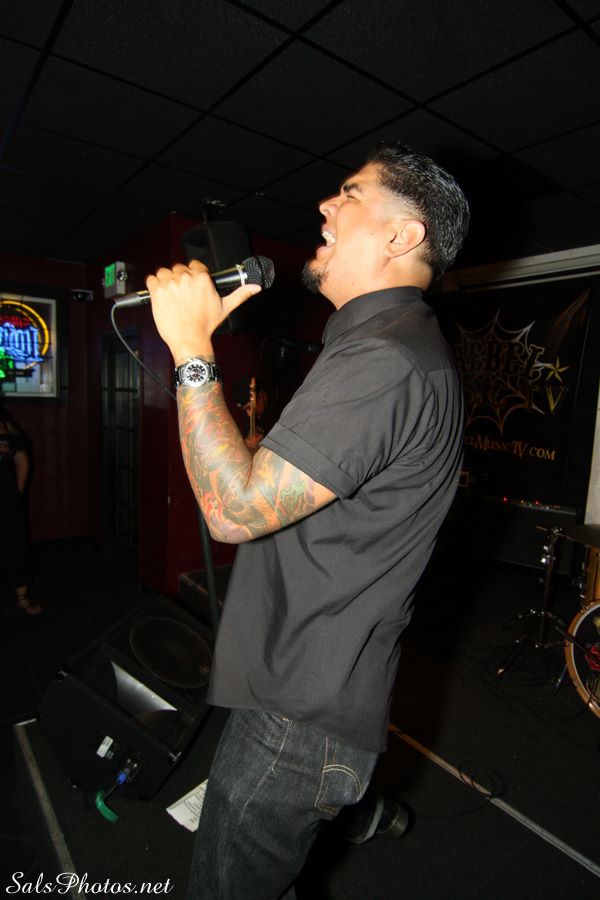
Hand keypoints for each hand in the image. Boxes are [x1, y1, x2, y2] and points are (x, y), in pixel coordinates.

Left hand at [146, 259, 261, 363]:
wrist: (189, 340)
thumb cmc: (205, 325)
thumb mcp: (225, 308)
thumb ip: (240, 294)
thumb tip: (255, 288)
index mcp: (201, 278)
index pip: (194, 265)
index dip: (192, 274)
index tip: (191, 284)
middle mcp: (185, 278)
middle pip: (178, 268)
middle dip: (179, 280)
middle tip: (181, 295)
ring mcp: (170, 284)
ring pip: (164, 272)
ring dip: (165, 281)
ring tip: (171, 296)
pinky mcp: (157, 291)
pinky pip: (151, 279)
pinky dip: (153, 286)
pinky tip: (161, 296)